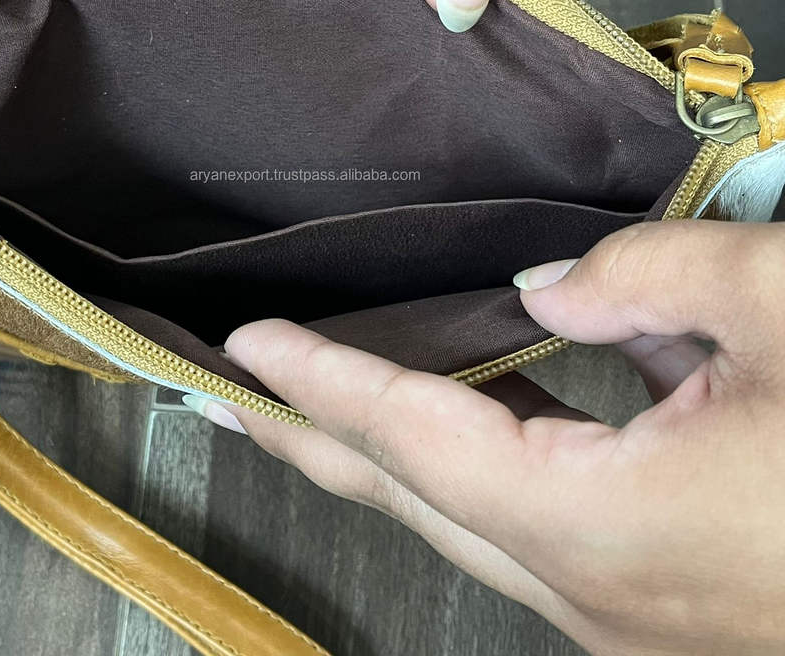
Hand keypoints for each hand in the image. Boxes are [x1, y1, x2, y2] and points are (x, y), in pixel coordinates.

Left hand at [185, 220, 784, 655]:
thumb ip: (652, 278)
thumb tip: (547, 284)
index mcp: (601, 524)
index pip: (411, 437)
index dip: (320, 383)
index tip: (243, 350)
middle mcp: (587, 583)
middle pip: (406, 493)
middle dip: (308, 435)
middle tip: (225, 393)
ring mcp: (617, 600)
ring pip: (456, 511)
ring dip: (375, 449)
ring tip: (298, 400)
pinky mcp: (652, 587)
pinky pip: (525, 510)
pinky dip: (466, 456)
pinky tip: (449, 407)